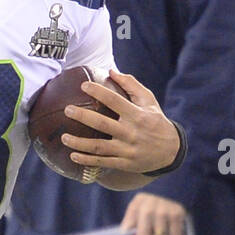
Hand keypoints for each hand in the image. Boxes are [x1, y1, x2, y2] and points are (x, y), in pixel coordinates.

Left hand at [60, 70, 181, 175]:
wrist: (171, 151)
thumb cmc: (155, 121)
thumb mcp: (149, 101)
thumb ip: (131, 85)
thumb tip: (112, 71)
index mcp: (137, 115)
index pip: (115, 101)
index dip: (98, 92)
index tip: (83, 85)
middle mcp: (131, 132)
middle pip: (103, 124)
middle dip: (83, 116)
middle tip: (67, 110)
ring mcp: (127, 150)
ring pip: (99, 147)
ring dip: (79, 143)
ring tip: (63, 137)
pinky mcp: (124, 163)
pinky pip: (102, 162)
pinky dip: (86, 160)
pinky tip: (72, 156)